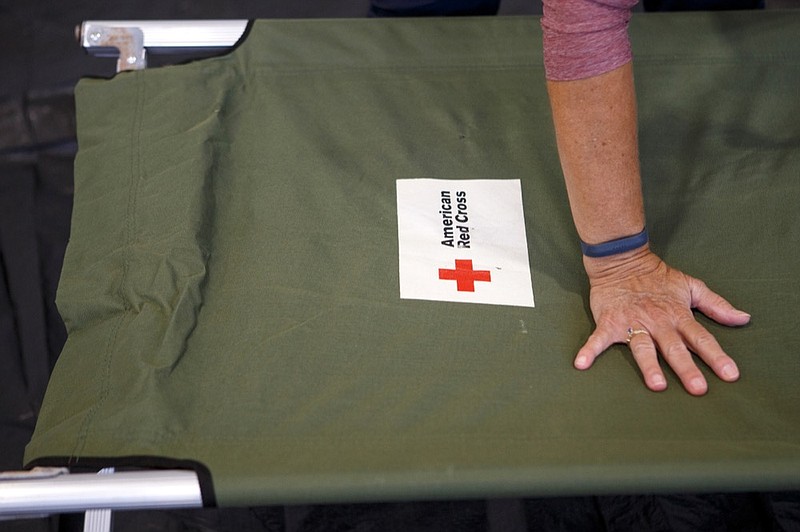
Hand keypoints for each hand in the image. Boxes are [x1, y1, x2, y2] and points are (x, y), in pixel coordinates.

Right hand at [575, 247, 750, 394]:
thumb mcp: (691, 286)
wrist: (621, 260)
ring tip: (656, 385)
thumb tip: (743, 319)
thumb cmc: (657, 276)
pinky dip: (589, 350)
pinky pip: (599, 339)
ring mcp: (632, 323)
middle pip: (674, 347)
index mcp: (678, 315)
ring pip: (643, 347)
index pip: (701, 338)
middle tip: (698, 388)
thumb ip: (717, 305)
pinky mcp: (609, 322)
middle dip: (686, 368)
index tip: (730, 374)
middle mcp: (657, 322)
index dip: (716, 356)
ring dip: (649, 365)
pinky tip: (582, 364)